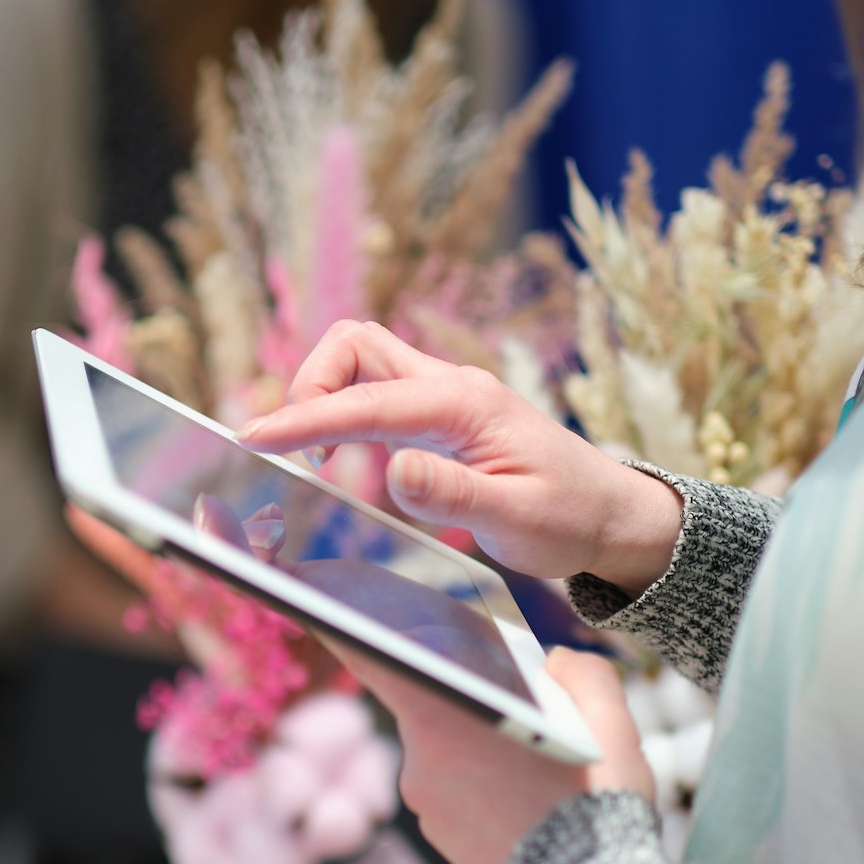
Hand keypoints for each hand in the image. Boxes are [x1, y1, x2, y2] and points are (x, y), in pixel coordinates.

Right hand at [236, 321, 682, 593]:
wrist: (611, 513)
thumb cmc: (567, 517)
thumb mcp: (513, 519)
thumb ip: (450, 493)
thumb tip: (393, 468)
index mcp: (463, 405)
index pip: (366, 402)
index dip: (303, 418)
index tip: (253, 437)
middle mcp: (449, 387)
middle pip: (356, 343)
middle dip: (311, 384)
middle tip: (297, 450)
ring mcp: (443, 397)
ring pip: (362, 361)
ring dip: (327, 399)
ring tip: (323, 465)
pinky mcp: (438, 416)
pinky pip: (376, 395)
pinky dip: (347, 419)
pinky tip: (353, 470)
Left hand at [326, 640, 652, 863]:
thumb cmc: (596, 810)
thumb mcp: (609, 724)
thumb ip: (580, 674)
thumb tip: (553, 664)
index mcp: (443, 720)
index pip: (376, 659)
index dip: (349, 627)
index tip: (322, 604)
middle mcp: (419, 762)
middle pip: (433, 706)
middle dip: (470, 699)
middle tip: (524, 707)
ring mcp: (427, 808)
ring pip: (450, 754)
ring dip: (482, 749)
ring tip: (542, 768)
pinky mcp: (443, 841)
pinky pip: (457, 794)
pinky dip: (483, 788)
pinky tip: (531, 802)